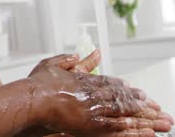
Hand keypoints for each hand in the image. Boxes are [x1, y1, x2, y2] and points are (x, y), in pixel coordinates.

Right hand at [26, 54, 171, 135]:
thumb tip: (78, 54)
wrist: (31, 99)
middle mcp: (88, 91)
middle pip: (115, 93)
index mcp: (81, 78)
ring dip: (133, 108)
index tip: (128, 85)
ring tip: (145, 110)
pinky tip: (132, 123)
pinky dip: (122, 122)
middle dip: (132, 96)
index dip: (118, 83)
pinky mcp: (87, 122)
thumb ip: (66, 59)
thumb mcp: (50, 64)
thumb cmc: (36, 84)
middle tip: (145, 98)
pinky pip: (110, 122)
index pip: (105, 80)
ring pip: (117, 106)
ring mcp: (89, 107)